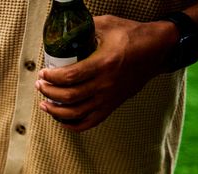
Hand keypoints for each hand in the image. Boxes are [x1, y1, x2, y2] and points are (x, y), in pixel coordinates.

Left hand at [35, 15, 176, 131]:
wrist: (158, 50)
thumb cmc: (132, 35)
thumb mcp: (108, 24)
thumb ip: (84, 28)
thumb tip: (63, 31)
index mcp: (104, 63)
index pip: (70, 76)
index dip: (51, 77)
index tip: (43, 73)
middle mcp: (106, 84)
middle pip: (69, 97)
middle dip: (48, 92)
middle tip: (40, 85)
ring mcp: (109, 98)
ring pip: (76, 113)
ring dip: (55, 111)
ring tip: (45, 104)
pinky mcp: (112, 105)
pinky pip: (89, 123)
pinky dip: (72, 125)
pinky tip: (61, 119)